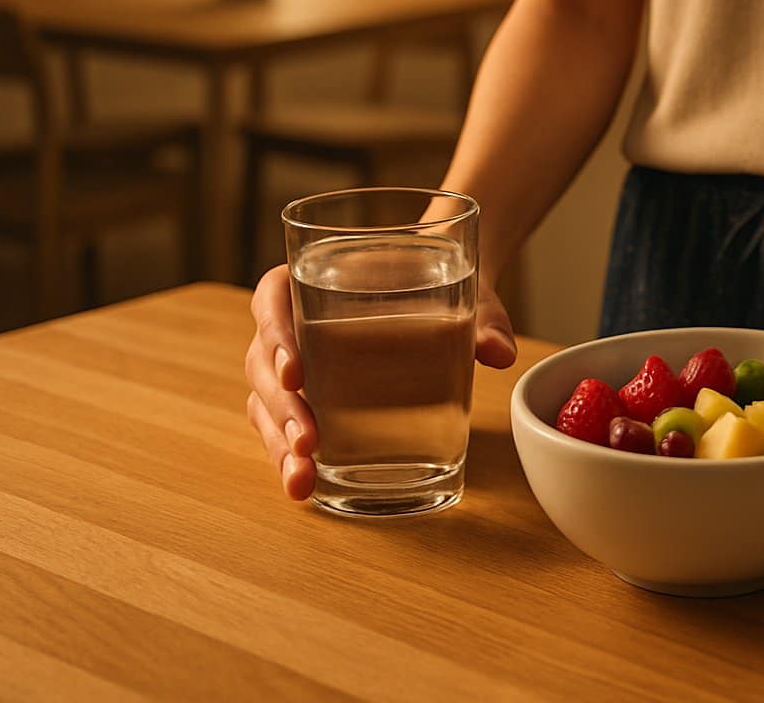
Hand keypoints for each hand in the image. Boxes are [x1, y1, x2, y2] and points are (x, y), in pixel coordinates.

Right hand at [243, 265, 517, 499]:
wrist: (447, 295)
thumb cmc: (443, 285)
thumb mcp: (467, 293)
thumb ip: (484, 317)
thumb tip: (500, 352)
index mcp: (312, 279)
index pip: (273, 298)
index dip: (274, 333)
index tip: (295, 372)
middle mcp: (293, 321)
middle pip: (262, 362)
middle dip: (280, 407)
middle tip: (308, 442)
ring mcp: (296, 363)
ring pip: (265, 401)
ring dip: (277, 442)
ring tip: (302, 478)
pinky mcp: (310, 398)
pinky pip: (283, 425)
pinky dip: (288, 455)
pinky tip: (305, 485)